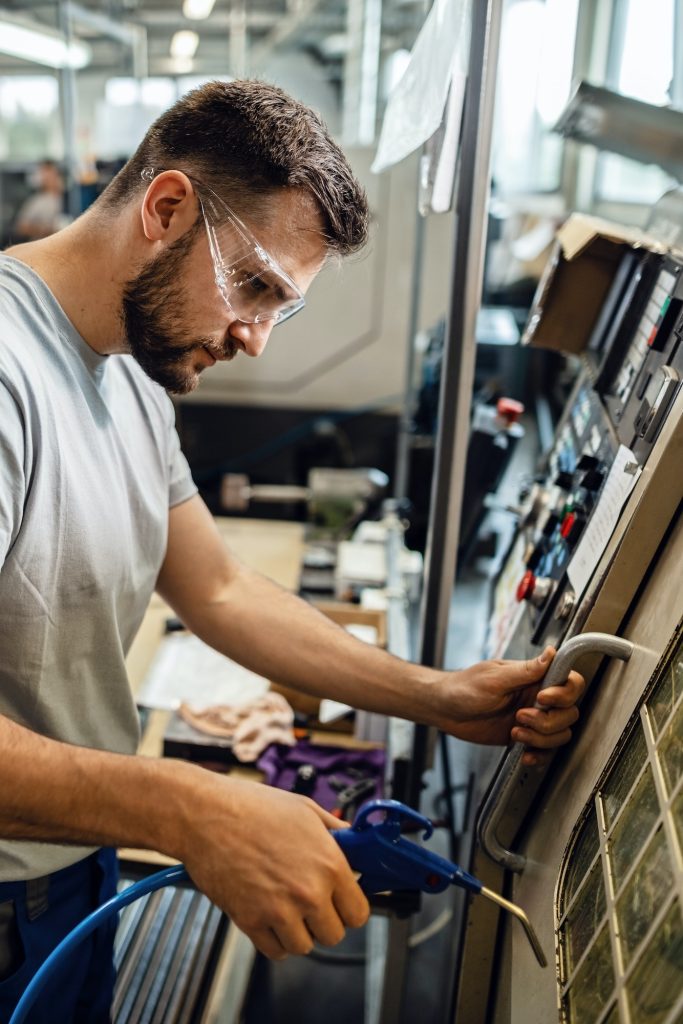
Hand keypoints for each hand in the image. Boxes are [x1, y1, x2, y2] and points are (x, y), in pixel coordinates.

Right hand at [177, 774, 368, 959]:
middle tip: (310, 902)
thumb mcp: (305, 809)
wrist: (205, 815)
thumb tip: (353, 843)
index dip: (350, 907)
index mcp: (329, 864)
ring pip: (304, 946)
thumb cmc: (253, 806)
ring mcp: (279, 911)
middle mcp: (309, 892)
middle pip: (334, 935)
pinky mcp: (250, 922)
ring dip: (298, 931)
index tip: (340, 901)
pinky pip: (275, 951)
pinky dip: (274, 939)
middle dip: (324, 920)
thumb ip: (335, 831)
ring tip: (286, 906)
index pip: (359, 912)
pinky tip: (269, 915)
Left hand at [434, 647, 584, 764]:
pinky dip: (539, 755)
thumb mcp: (494, 678)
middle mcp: (537, 698)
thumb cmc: (464, 688)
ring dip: (540, 738)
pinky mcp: (525, 736)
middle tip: (520, 716)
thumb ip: (526, 670)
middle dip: (547, 721)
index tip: (542, 699)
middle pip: (569, 713)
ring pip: (560, 733)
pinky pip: (546, 750)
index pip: (570, 683)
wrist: (446, 710)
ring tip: (515, 732)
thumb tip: (551, 652)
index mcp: (533, 678)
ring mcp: (532, 718)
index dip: (564, 694)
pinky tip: (524, 753)